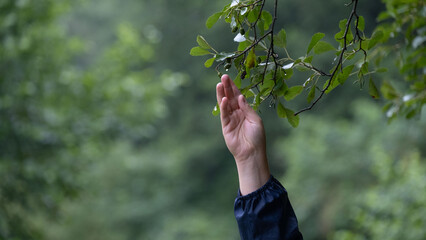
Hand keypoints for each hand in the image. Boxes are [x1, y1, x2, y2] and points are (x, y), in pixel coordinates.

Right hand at [216, 75, 269, 194]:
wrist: (252, 153)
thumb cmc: (257, 137)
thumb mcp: (256, 120)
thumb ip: (247, 108)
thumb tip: (241, 97)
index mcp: (245, 110)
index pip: (238, 96)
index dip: (234, 87)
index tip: (230, 78)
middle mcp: (237, 113)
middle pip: (230, 97)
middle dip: (227, 87)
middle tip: (223, 77)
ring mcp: (230, 119)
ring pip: (225, 104)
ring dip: (222, 94)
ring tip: (219, 84)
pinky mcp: (225, 126)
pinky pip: (224, 114)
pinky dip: (223, 107)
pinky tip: (223, 99)